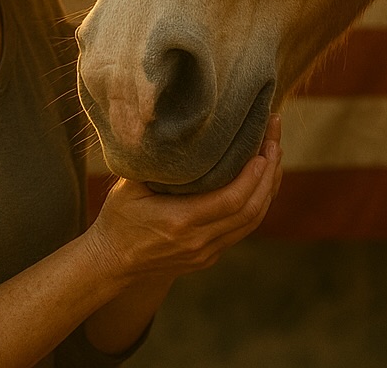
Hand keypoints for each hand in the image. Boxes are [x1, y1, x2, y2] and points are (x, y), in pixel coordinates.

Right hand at [85, 114, 282, 283]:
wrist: (111, 263)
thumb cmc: (117, 219)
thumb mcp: (127, 187)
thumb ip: (150, 160)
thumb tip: (162, 124)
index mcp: (180, 222)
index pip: (232, 200)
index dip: (253, 175)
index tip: (263, 149)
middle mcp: (199, 242)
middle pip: (250, 210)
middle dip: (268, 174)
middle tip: (275, 142)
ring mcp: (206, 253)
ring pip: (251, 222)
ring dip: (268, 189)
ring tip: (274, 156)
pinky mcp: (209, 256)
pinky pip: (243, 229)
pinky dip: (257, 203)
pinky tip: (261, 182)